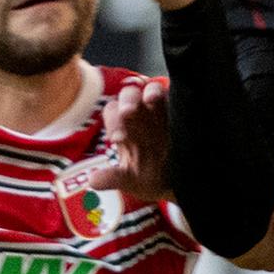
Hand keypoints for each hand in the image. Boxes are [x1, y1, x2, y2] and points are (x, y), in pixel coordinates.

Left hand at [88, 77, 171, 200]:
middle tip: (128, 112)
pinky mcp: (181, 111)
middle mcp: (140, 114)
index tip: (117, 138)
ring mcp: (162, 110)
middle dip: (128, 101)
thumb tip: (92, 181)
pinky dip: (174, 97)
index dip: (113, 122)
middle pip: (129, 95)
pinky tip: (177, 105)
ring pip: (153, 90)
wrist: (175, 182)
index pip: (113, 113)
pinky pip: (177, 98)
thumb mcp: (130, 180)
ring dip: (151, 92)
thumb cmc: (149, 176)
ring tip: (151, 98)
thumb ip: (113, 178)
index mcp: (124, 127)